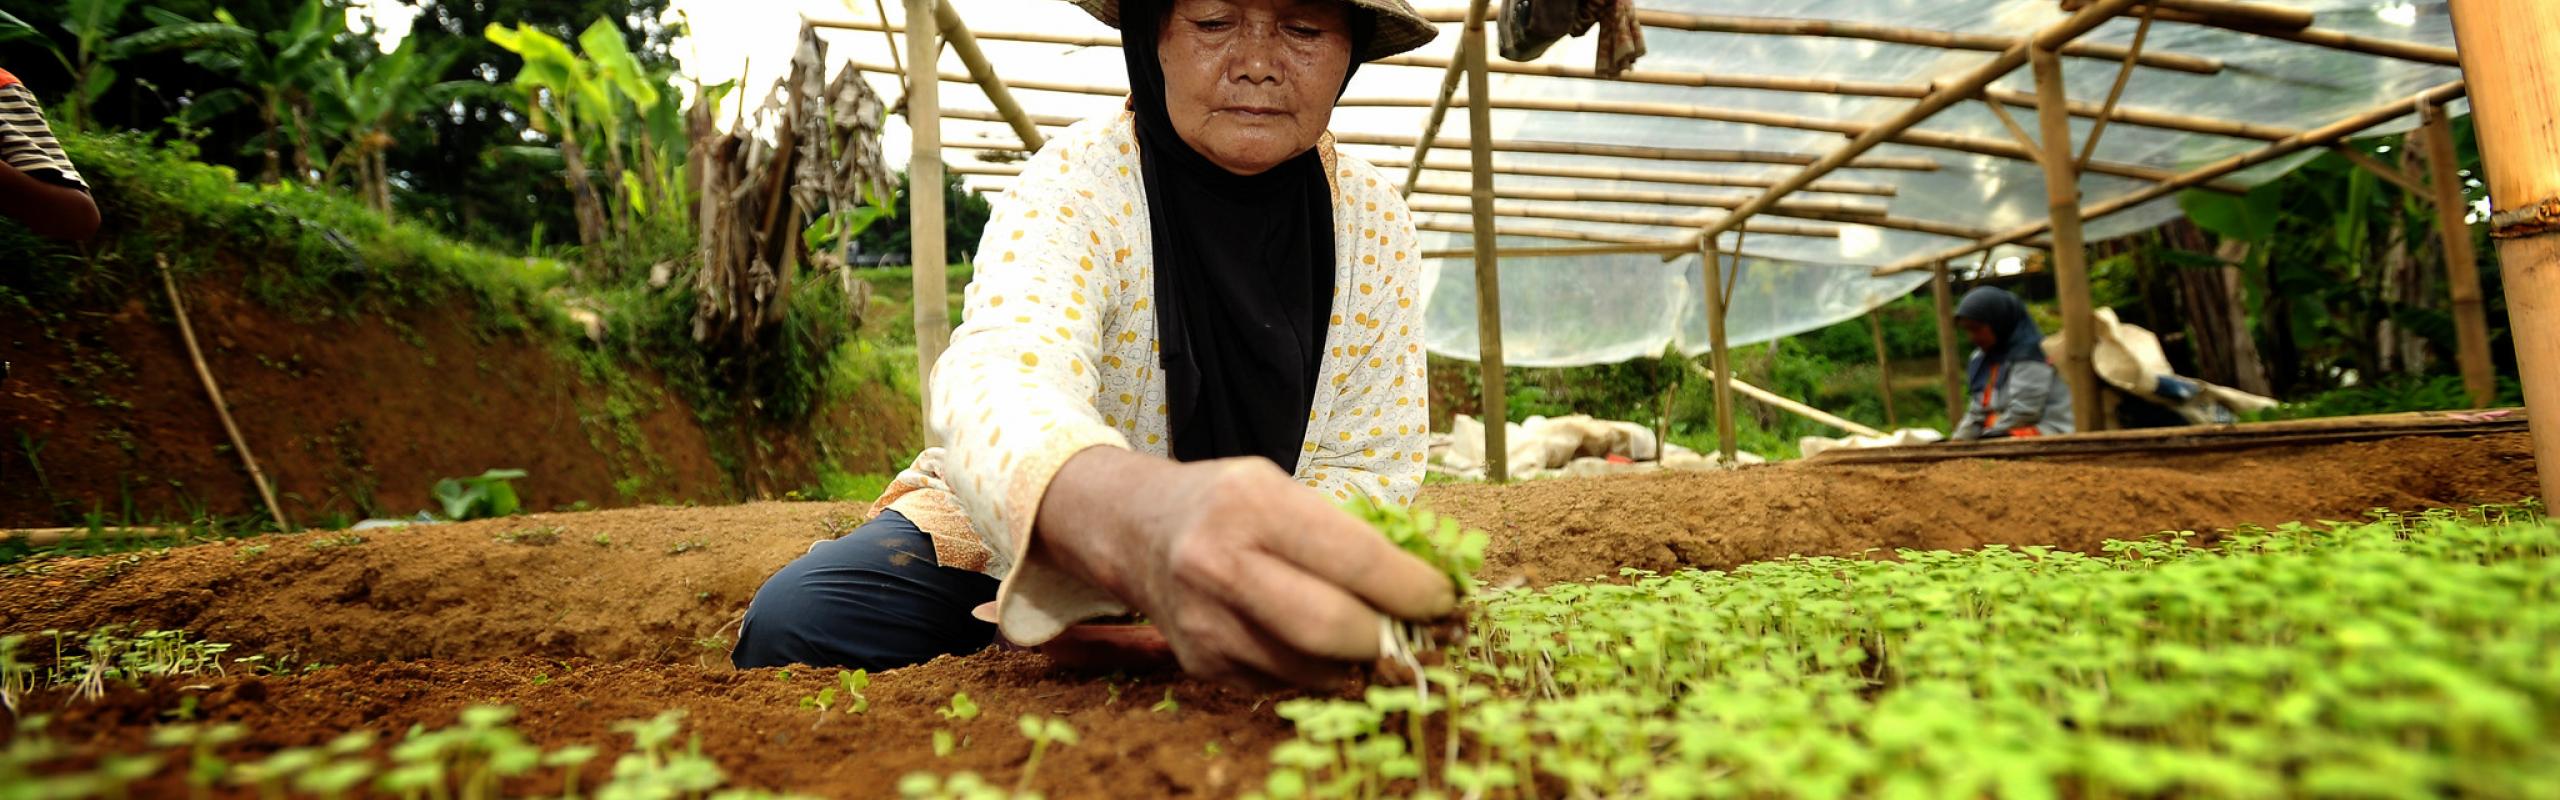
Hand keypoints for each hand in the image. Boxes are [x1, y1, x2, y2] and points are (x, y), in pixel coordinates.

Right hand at [1035, 448, 1457, 686]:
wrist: (1137, 531)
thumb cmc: (1226, 505)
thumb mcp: (1279, 488)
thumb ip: (1344, 534)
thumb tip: (1428, 588)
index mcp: (1251, 505)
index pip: (1355, 559)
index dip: (1413, 588)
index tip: (1445, 599)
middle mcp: (1219, 564)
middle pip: (1332, 628)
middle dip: (1390, 637)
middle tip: (1419, 632)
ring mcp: (1204, 621)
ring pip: (1313, 668)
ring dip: (1359, 662)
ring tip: (1376, 637)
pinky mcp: (1201, 663)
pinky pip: (1285, 683)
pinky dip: (1317, 670)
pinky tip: (1319, 644)